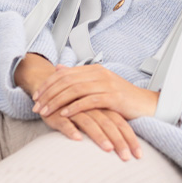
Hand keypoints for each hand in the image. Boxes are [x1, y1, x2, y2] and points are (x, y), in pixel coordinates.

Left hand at [31, 64, 159, 120]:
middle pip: (67, 81)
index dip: (48, 84)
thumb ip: (79, 76)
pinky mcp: (113, 97)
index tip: (36, 96)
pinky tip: (64, 114)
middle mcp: (99, 74)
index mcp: (94, 70)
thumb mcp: (99, 84)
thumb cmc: (121, 98)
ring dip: (57, 101)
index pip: (64, 73)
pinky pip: (89, 101)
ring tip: (46, 112)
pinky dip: (74, 107)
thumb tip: (59, 68)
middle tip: (36, 106)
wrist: (145, 105)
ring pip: (75, 90)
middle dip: (48, 94)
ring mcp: (107, 84)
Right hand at [40, 106, 142, 160]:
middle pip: (109, 124)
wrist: (52, 91)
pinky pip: (65, 122)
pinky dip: (71, 130)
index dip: (130, 138)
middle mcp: (92, 108)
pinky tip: (77, 138)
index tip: (139, 155)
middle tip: (127, 157)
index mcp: (103, 108)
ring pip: (89, 123)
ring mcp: (75, 111)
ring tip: (108, 149)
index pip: (121, 123)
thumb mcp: (94, 115)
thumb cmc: (76, 107)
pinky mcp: (58, 114)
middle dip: (119, 141)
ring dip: (99, 136)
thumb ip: (108, 124)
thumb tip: (124, 145)